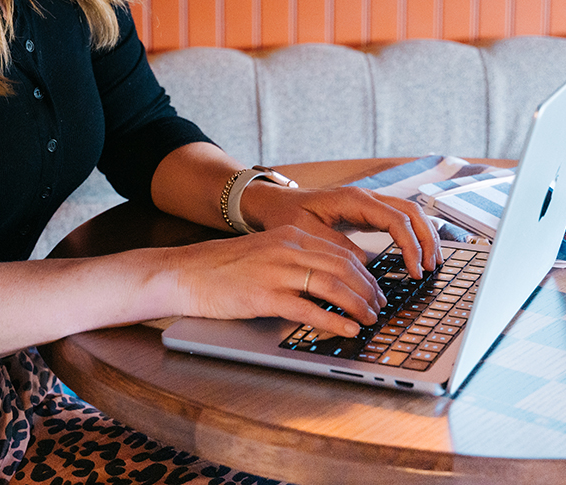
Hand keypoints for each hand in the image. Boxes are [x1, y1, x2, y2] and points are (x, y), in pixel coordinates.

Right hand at [163, 224, 388, 338]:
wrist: (186, 273)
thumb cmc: (223, 268)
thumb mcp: (264, 252)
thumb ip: (295, 259)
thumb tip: (329, 278)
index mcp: (289, 235)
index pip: (341, 251)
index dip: (365, 273)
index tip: (376, 289)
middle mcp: (287, 248)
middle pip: (343, 267)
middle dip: (368, 290)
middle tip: (379, 307)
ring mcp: (276, 271)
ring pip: (332, 285)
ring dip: (357, 305)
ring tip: (369, 319)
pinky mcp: (264, 295)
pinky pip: (308, 309)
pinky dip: (333, 321)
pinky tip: (347, 329)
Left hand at [240, 182, 443, 278]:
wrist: (273, 203)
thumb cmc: (285, 214)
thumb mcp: (305, 232)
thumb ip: (334, 246)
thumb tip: (363, 264)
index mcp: (353, 199)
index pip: (396, 219)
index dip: (410, 245)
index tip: (415, 270)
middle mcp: (366, 197)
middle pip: (411, 212)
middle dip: (426, 239)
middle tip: (432, 268)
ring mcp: (368, 203)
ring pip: (409, 213)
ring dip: (424, 236)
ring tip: (432, 263)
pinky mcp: (367, 213)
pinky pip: (398, 220)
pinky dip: (412, 235)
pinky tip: (417, 254)